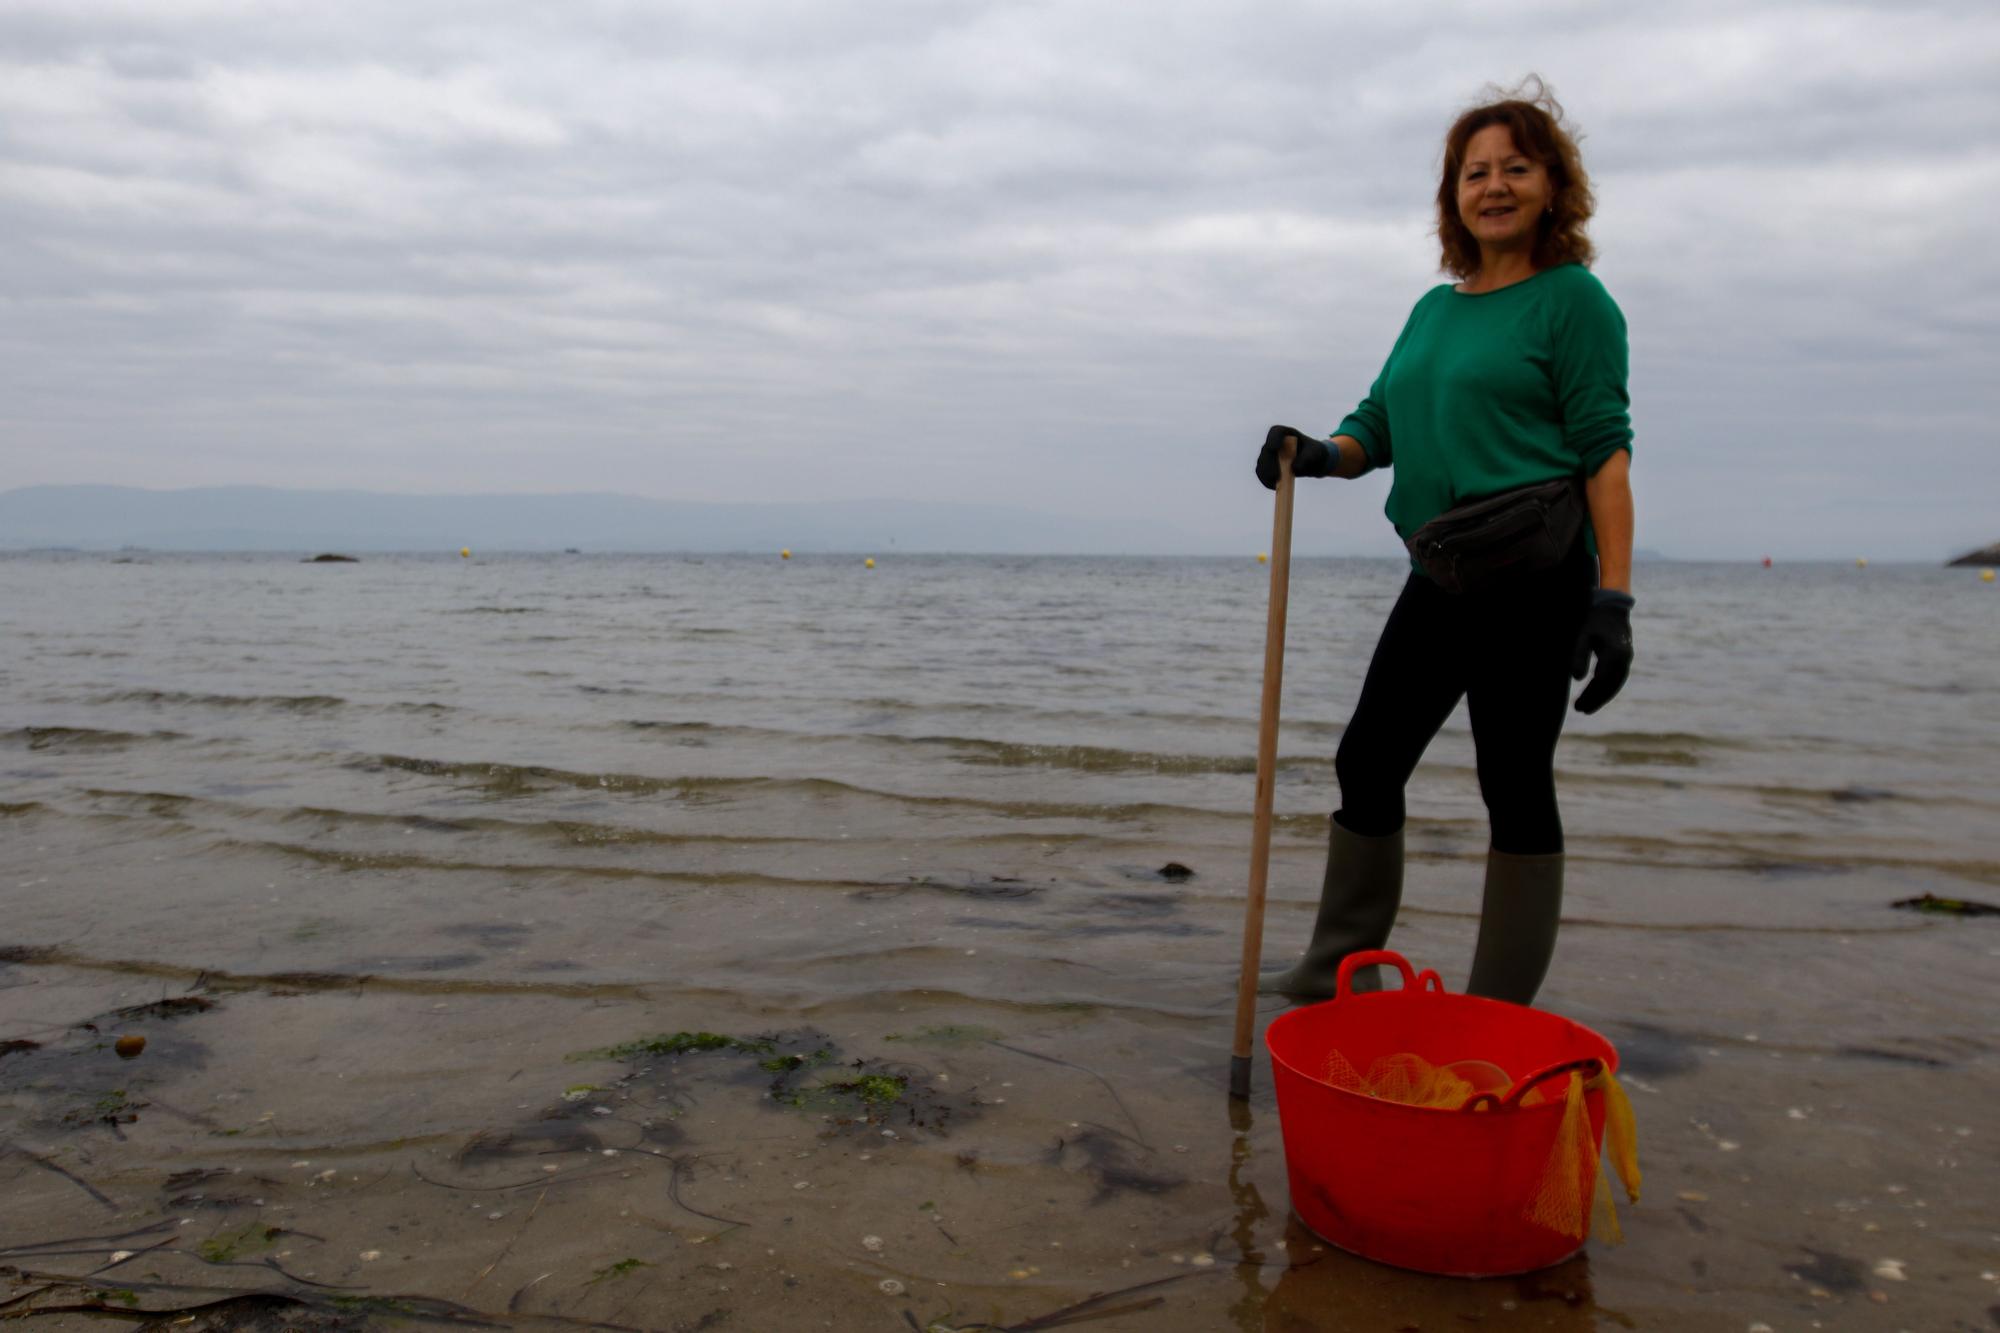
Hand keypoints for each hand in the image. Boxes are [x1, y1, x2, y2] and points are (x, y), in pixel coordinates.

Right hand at [1256, 426, 1332, 489]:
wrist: (1311, 462)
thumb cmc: (1314, 453)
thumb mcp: (1315, 452)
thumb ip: (1307, 457)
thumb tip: (1294, 468)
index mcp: (1284, 433)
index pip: (1275, 432)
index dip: (1273, 440)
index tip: (1274, 449)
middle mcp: (1273, 442)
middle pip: (1266, 451)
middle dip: (1269, 464)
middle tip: (1276, 476)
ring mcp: (1268, 455)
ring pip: (1261, 464)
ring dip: (1266, 475)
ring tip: (1276, 484)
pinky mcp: (1267, 467)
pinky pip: (1262, 474)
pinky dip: (1266, 481)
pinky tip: (1274, 487)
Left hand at [1571, 589, 1633, 713]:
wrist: (1610, 607)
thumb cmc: (1593, 619)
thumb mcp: (1582, 634)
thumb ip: (1579, 654)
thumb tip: (1576, 678)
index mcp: (1615, 652)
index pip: (1603, 680)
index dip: (1591, 695)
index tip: (1578, 706)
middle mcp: (1624, 657)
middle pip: (1611, 685)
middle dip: (1596, 699)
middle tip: (1580, 710)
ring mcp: (1626, 658)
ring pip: (1615, 683)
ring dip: (1602, 697)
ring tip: (1585, 708)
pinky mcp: (1624, 657)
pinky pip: (1617, 678)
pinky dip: (1607, 689)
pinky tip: (1595, 695)